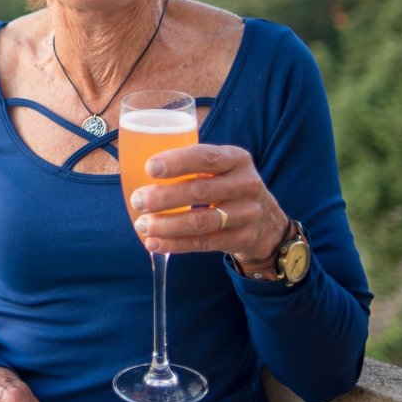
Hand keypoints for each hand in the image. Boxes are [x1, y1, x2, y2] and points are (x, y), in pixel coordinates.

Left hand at [131, 144, 288, 261]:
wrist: (267, 220)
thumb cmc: (226, 185)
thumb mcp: (219, 166)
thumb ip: (189, 163)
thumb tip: (134, 160)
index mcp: (236, 158)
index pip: (205, 157)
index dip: (177, 162)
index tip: (149, 167)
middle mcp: (246, 184)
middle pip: (200, 191)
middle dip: (164, 197)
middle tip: (137, 200)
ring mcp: (247, 214)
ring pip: (201, 221)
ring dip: (167, 225)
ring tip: (142, 225)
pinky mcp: (242, 239)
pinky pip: (203, 243)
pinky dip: (175, 244)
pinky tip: (153, 243)